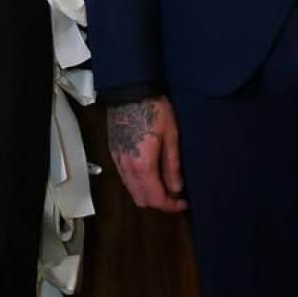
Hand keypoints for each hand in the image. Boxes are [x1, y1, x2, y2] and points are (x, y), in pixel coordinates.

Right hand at [107, 97, 187, 212]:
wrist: (130, 91)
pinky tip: (150, 172)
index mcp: (143, 166)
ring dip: (147, 193)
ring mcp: (117, 161)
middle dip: (158, 202)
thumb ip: (172, 167)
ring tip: (164, 183)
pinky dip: (137, 183)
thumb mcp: (171, 137)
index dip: (171, 205)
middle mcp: (126, 168)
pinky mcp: (113, 153)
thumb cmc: (155, 111)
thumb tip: (177, 189)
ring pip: (131, 190)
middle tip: (174, 194)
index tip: (184, 202)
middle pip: (141, 200)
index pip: (155, 198)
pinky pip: (125, 178)